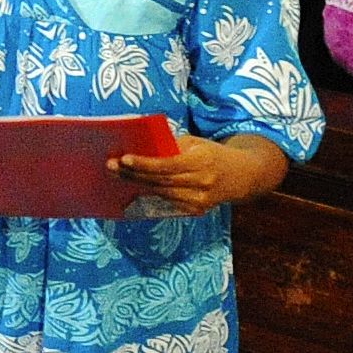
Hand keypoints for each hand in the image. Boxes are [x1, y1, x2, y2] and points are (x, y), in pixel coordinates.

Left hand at [108, 129, 256, 216]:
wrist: (242, 176)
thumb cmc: (212, 153)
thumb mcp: (196, 143)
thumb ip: (172, 147)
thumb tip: (143, 148)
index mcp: (201, 162)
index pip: (168, 165)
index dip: (145, 164)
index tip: (124, 159)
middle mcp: (201, 183)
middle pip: (160, 181)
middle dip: (133, 174)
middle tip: (110, 166)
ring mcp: (199, 200)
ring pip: (161, 192)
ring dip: (136, 184)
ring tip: (116, 174)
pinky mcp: (196, 210)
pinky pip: (167, 201)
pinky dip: (150, 192)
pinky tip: (134, 185)